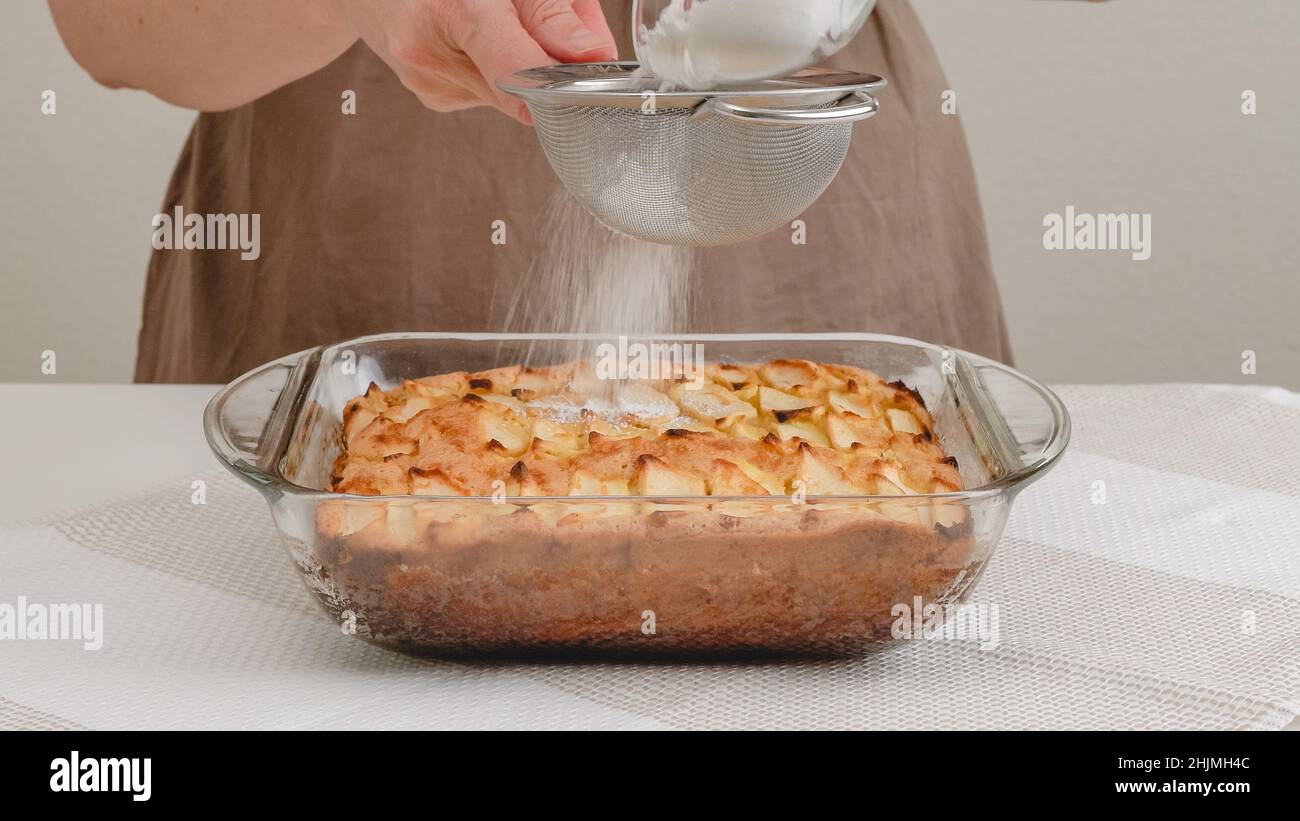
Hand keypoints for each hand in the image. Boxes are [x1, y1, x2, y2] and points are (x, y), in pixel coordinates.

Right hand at [326, 0, 616, 122]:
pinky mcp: (434, 98)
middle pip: (525, 84)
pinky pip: (492, 90)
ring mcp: (429, 84)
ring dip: (526, 63)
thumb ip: (549, 8)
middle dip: (552, 60)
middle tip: (550, 24)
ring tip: (498, 20)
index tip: (593, 74)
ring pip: (513, 91)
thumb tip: (595, 54)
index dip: (563, 83)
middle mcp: (431, 55)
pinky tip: (475, 38)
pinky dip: (501, 68)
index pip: (518, 72)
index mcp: (449, 9)